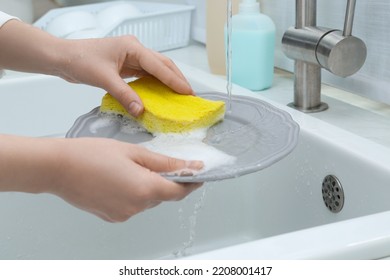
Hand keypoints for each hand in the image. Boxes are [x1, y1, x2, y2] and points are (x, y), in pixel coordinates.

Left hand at [0, 20, 193, 116]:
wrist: (64, 58)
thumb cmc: (80, 61)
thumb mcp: (105, 79)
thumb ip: (125, 95)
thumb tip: (141, 111)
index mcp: (132, 47)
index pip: (159, 65)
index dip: (175, 80)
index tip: (188, 92)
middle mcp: (135, 49)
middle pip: (163, 64)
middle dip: (177, 79)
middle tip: (189, 95)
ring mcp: (131, 56)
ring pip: (156, 69)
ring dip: (168, 81)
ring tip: (180, 95)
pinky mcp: (127, 65)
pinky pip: (147, 75)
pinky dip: (156, 84)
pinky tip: (162, 94)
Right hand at [0, 135, 202, 221]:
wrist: (58, 168)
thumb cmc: (92, 155)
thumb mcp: (133, 152)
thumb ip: (164, 162)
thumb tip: (189, 166)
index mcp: (145, 189)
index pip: (180, 191)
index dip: (191, 183)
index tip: (198, 174)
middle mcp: (137, 207)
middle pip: (163, 195)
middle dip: (167, 181)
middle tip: (162, 163)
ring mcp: (124, 214)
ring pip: (148, 201)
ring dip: (149, 187)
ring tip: (134, 168)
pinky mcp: (112, 217)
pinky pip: (133, 206)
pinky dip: (135, 194)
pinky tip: (122, 179)